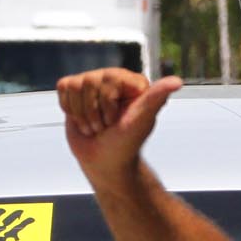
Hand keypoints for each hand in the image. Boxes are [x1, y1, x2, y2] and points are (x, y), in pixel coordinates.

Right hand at [57, 68, 181, 181]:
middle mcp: (112, 78)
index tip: (117, 121)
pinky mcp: (75, 91)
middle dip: (93, 112)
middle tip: (105, 126)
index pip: (108, 79)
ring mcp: (93, 83)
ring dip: (82, 114)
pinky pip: (63, 89)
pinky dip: (70, 110)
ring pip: (74, 86)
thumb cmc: (125, 144)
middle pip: (88, 82)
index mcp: (132, 81)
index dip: (108, 105)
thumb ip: (156, 98)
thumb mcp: (141, 121)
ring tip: (95, 126)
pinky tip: (82, 119)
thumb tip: (178, 82)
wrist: (103, 162)